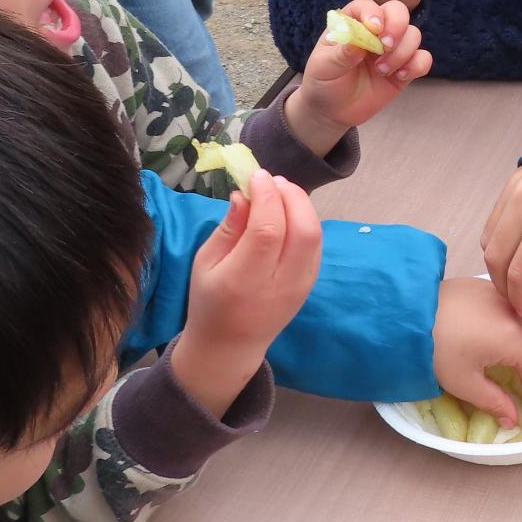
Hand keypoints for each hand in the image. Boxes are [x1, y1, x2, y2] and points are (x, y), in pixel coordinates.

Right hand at [169, 172, 323, 417]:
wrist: (230, 345)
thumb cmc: (209, 301)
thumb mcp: (205, 263)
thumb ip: (229, 228)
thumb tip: (246, 194)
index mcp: (244, 282)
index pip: (268, 231)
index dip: (267, 197)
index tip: (257, 175)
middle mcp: (280, 285)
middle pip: (303, 231)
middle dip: (292, 196)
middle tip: (273, 180)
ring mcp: (301, 287)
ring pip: (316, 236)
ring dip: (302, 205)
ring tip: (280, 191)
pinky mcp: (310, 284)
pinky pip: (316, 244)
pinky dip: (306, 220)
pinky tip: (289, 211)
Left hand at [286, 0, 430, 149]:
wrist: (333, 110)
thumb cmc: (324, 81)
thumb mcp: (324, 67)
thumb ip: (342, 53)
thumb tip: (359, 42)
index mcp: (352, 23)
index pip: (367, 6)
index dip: (373, 13)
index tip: (374, 29)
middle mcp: (375, 31)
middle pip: (398, 12)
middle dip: (397, 27)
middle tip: (385, 47)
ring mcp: (392, 49)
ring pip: (413, 35)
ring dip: (402, 52)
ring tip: (382, 71)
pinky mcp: (404, 67)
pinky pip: (423, 59)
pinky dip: (417, 65)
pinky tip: (400, 76)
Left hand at [433, 277, 521, 425]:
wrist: (403, 312)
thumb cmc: (433, 349)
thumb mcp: (464, 382)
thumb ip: (494, 401)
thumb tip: (514, 419)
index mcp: (512, 337)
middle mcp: (513, 312)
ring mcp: (499, 295)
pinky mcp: (483, 286)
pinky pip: (513, 307)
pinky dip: (517, 326)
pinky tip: (507, 340)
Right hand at [481, 162, 521, 328]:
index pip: (519, 273)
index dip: (519, 299)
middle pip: (496, 258)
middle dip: (503, 286)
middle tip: (517, 300)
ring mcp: (511, 191)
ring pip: (488, 240)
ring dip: (497, 265)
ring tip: (515, 279)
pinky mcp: (509, 184)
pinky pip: (492, 222)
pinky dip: (498, 242)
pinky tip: (515, 253)